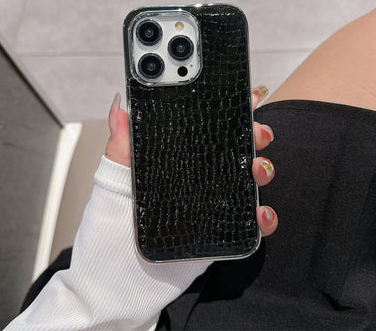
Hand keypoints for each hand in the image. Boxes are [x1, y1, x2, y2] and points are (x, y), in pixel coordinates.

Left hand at [105, 86, 277, 237]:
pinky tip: (261, 213)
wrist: (116, 279)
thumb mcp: (114, 180)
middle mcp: (198, 180)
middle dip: (253, 135)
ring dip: (263, 170)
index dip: (228, 114)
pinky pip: (250, 222)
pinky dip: (264, 216)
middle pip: (234, 151)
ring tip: (259, 168)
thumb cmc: (111, 228)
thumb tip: (119, 108)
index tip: (246, 96)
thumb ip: (121, 145)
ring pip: (248, 182)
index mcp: (177, 162)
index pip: (206, 132)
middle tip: (258, 131)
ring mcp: (212, 206)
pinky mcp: (221, 233)